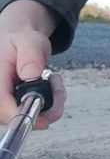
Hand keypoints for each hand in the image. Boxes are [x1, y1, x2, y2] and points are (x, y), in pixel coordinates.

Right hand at [0, 2, 64, 127]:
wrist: (18, 40)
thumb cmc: (21, 40)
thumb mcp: (29, 41)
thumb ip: (30, 56)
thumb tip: (31, 75)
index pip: (3, 107)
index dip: (23, 115)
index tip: (46, 118)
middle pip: (15, 117)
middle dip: (45, 108)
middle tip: (56, 82)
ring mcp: (4, 102)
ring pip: (27, 118)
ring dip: (50, 105)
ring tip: (53, 80)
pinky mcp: (14, 105)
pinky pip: (33, 114)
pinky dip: (48, 104)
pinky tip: (50, 85)